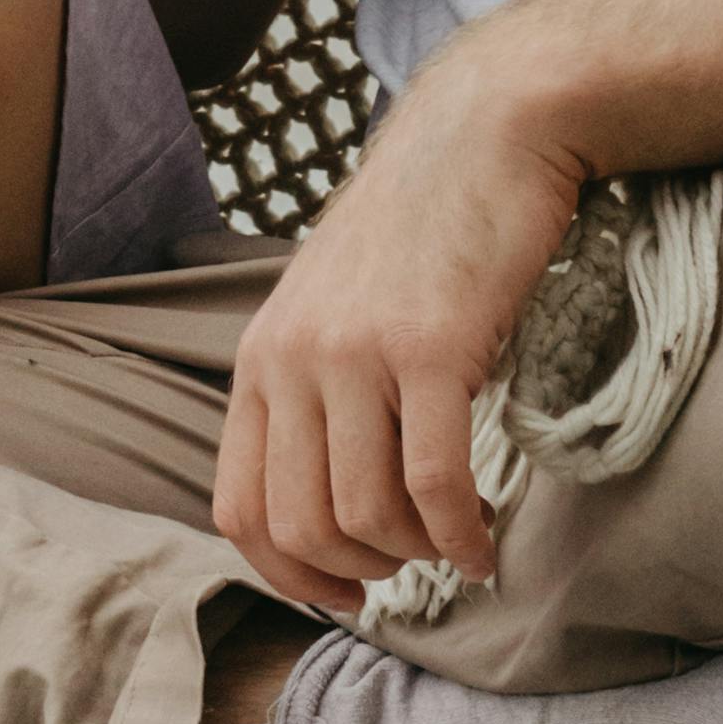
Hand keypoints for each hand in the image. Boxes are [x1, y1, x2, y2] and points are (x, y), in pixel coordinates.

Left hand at [213, 61, 582, 613]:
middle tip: (408, 568)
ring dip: (415, 555)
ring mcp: (356, 353)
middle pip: (299, 525)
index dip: (287, 572)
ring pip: (365, 514)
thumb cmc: (422, 228)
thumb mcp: (333, 305)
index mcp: (261, 356)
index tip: (343, 589)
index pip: (238, 506)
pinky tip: (484, 541)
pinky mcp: (429, 348)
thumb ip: (316, 385)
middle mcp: (293, 358)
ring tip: (453, 543)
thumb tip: (333, 498)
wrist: (484, 134)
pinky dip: (459, 534)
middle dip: (356, 574)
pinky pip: (434, 483)